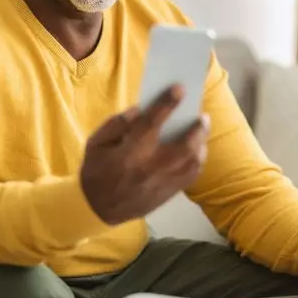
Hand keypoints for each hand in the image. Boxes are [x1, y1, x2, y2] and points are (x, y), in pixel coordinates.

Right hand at [79, 85, 209, 224]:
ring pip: (192, 162)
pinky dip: (198, 161)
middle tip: (203, 116)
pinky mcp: (168, 194)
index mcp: (129, 152)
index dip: (167, 103)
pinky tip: (197, 150)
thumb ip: (116, 124)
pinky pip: (191, 176)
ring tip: (202, 130)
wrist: (97, 210)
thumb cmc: (96, 171)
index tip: (180, 88)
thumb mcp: (95, 143)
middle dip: (197, 128)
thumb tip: (140, 109)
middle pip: (184, 146)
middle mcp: (150, 167)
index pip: (152, 122)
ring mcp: (162, 183)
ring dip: (201, 144)